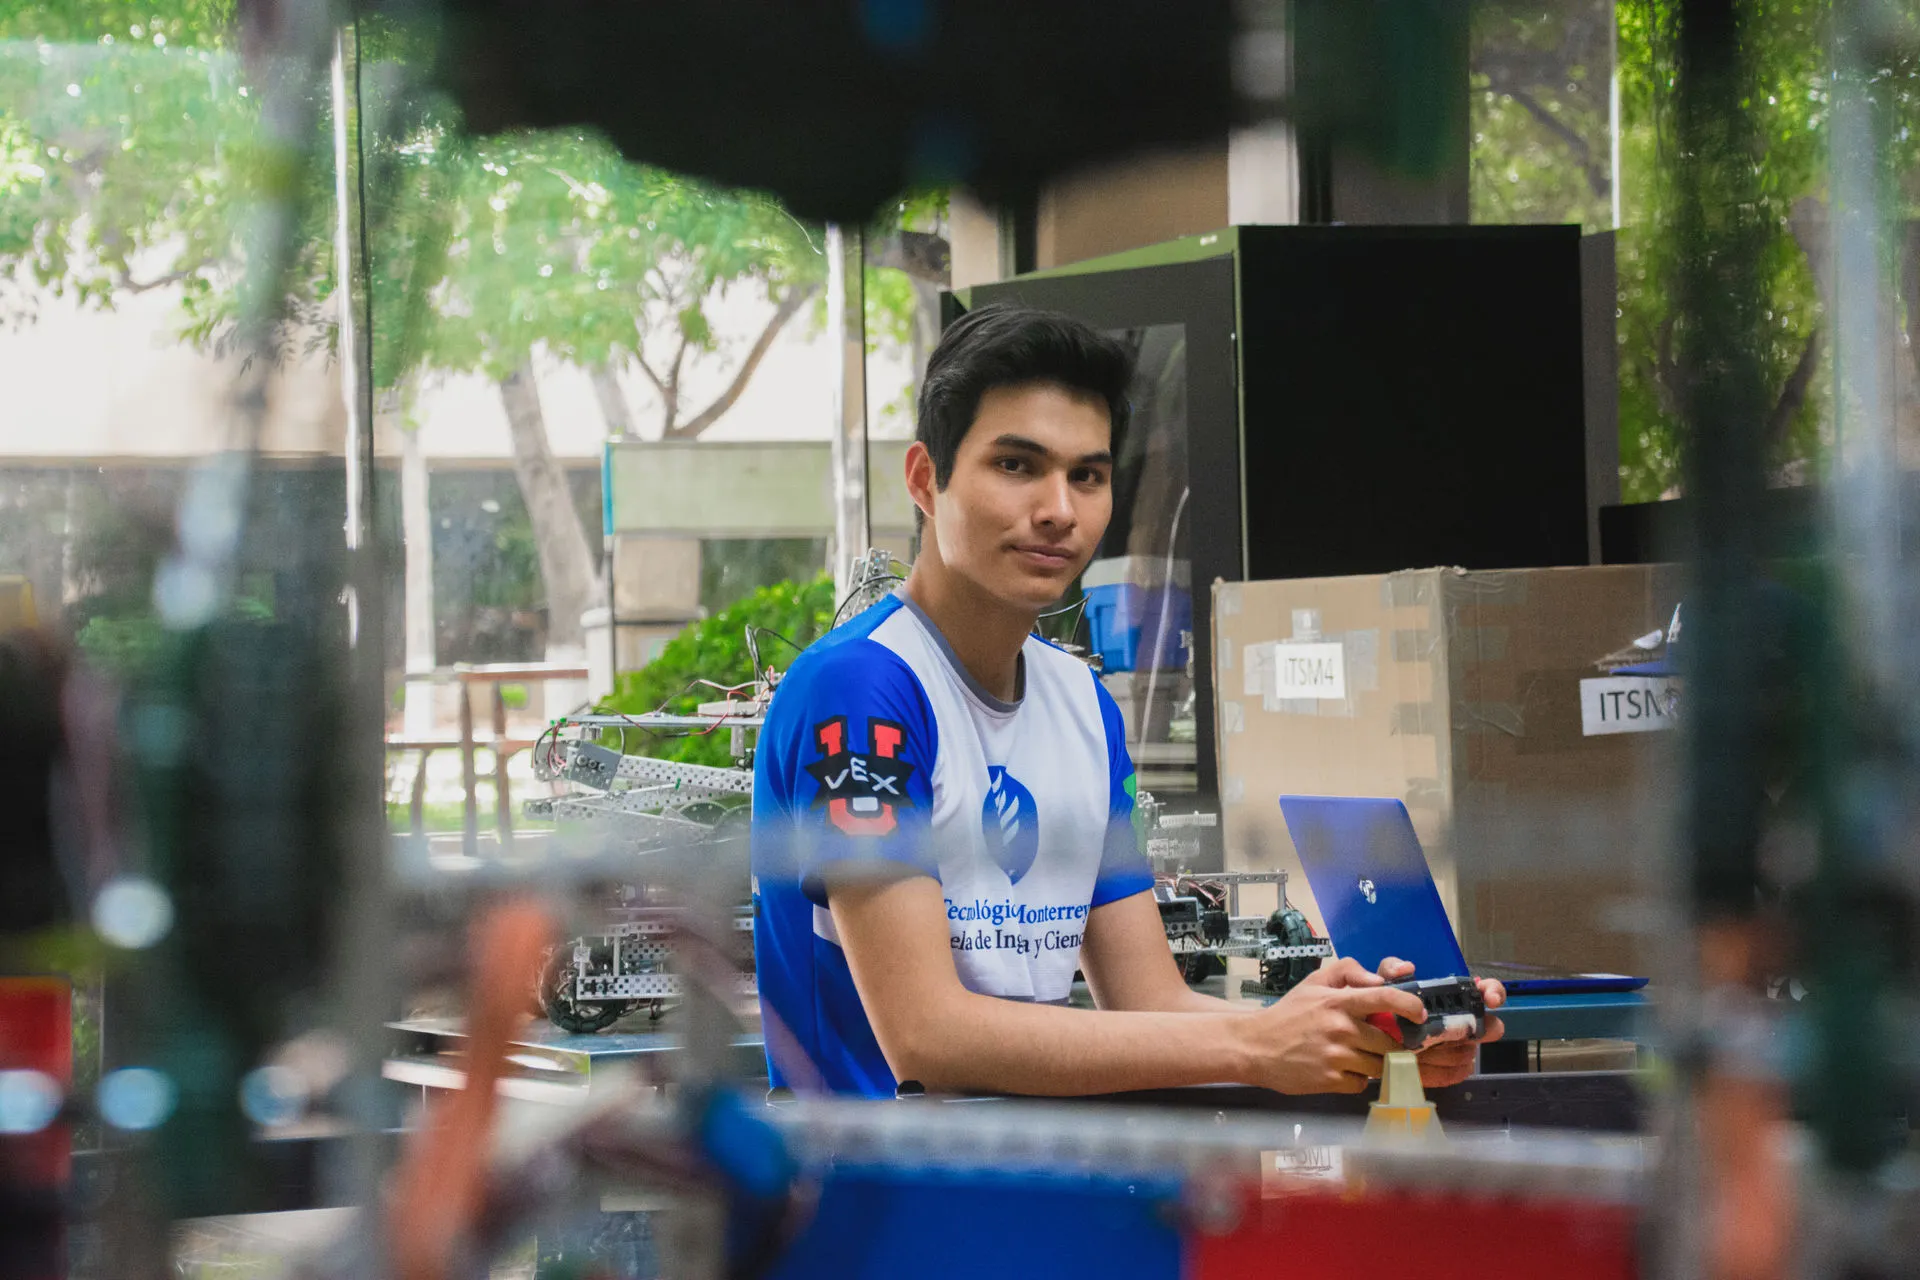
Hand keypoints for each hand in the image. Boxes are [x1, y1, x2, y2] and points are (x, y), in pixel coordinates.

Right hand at [1237, 957, 1427, 1094]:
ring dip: (1373, 1063)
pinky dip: (1357, 1079)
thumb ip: (1348, 971)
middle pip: (1389, 1042)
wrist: (1254, 1046)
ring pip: (1379, 1065)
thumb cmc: (1288, 1014)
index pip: (1385, 998)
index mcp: (1338, 1001)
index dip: (1409, 1006)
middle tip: (1374, 1043)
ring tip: (1354, 1056)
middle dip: (1387, 1044)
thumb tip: (1378, 979)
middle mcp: (1341, 1028)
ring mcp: (1337, 1057)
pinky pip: (1362, 1083)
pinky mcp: (1331, 1081)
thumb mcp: (1314, 982)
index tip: (1419, 1014)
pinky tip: (1339, 1069)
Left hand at [1374, 957, 1506, 1089]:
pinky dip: (1442, 1072)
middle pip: (1489, 1026)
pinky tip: (1422, 1065)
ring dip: (1452, 1052)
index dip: (1494, 992)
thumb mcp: (1380, 982)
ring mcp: (1455, 1045)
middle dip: (1485, 1028)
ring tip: (1426, 1050)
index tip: (1489, 999)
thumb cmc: (1375, 1005)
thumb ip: (1391, 969)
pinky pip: (1455, 1073)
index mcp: (1450, 995)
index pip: (1486, 990)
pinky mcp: (1444, 1069)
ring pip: (1469, 1051)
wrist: (1363, 1039)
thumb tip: (1408, 968)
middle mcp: (1459, 1020)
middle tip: (1468, 1032)